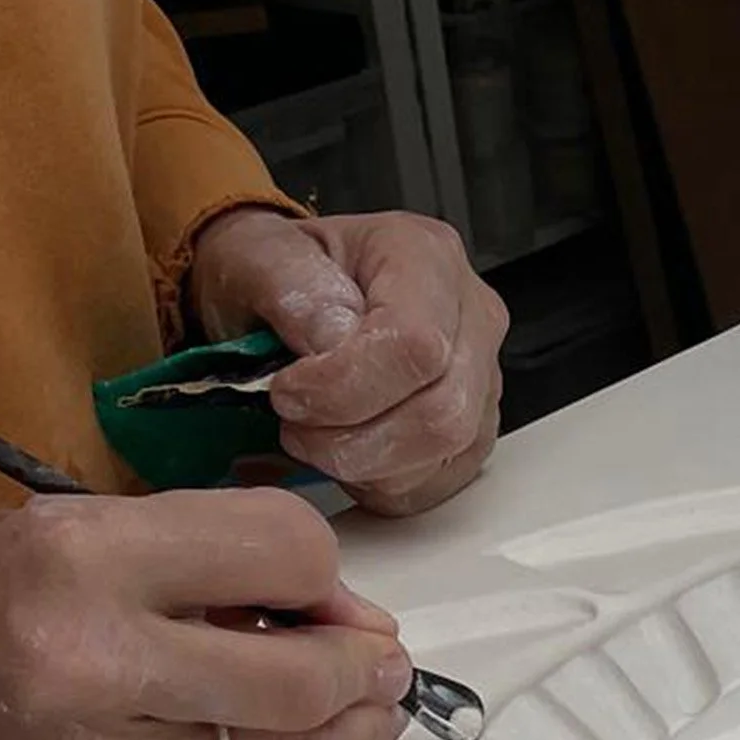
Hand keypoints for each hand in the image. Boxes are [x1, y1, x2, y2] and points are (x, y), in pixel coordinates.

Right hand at [0, 490, 446, 739]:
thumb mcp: (78, 527)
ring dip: (361, 735)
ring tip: (381, 715)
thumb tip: (342, 614)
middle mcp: (94, 662)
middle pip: (300, 675)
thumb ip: (211, 557)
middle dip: (365, 669)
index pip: (285, 555)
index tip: (327, 597)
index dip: (329, 580)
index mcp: (87, 558)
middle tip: (379, 664)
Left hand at [190, 208, 509, 517]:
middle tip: (293, 423)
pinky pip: (436, 484)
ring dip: (362, 465)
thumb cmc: (280, 275)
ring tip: (312, 435)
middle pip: (442, 411)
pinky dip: (378, 484)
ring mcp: (482, 380)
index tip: (286, 391)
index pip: (415, 344)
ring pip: (445, 454)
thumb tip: (331, 339)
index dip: (345, 386)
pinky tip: (345, 450)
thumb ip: (290, 286)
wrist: (290, 296)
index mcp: (427, 257)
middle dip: (352, 438)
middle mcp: (473, 318)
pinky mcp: (473, 433)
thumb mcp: (257, 255)